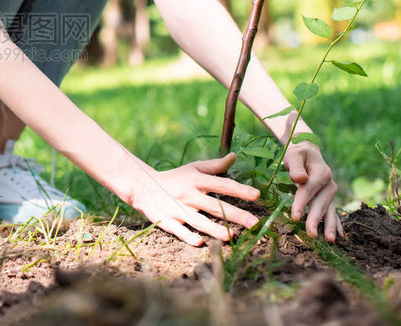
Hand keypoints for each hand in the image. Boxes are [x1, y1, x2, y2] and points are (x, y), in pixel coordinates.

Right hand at [134, 153, 260, 245]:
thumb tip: (234, 157)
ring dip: (215, 229)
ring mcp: (177, 209)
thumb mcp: (192, 169)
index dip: (240, 190)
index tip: (257, 195)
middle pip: (215, 206)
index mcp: (196, 180)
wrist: (143, 186)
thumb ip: (214, 166)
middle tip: (255, 223)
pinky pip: (179, 231)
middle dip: (236, 214)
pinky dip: (189, 236)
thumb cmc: (174, 178)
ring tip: (232, 236)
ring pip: (199, 221)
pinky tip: (201, 243)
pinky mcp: (166, 221)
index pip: (222, 184)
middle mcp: (188, 195)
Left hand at [283, 140, 343, 242]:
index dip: (301, 203)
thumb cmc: (298, 155)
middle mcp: (330, 184)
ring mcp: (331, 193)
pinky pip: (333, 213)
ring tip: (329, 240)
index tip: (294, 217)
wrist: (308, 154)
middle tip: (311, 234)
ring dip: (329, 226)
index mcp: (322, 172)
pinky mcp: (329, 199)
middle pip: (320, 203)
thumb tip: (300, 179)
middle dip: (315, 219)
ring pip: (329, 211)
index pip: (309, 190)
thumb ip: (295, 166)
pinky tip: (340, 236)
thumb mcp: (294, 155)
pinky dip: (336, 224)